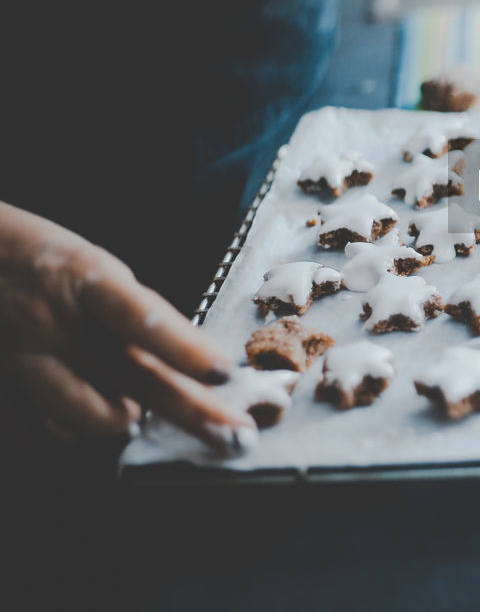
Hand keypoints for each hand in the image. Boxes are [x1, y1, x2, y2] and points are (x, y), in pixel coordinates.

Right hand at [0, 202, 253, 453]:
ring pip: (89, 415)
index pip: (141, 317)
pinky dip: (67, 432)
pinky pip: (41, 430)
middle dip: (193, 412)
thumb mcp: (92, 269)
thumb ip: (131, 314)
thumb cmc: (43, 262)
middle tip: (236, 436)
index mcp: (88, 278)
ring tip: (128, 414)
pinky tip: (72, 421)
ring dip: (120, 420)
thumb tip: (189, 367)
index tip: (223, 374)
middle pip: (136, 376)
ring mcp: (23, 357)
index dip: (184, 347)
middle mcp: (57, 321)